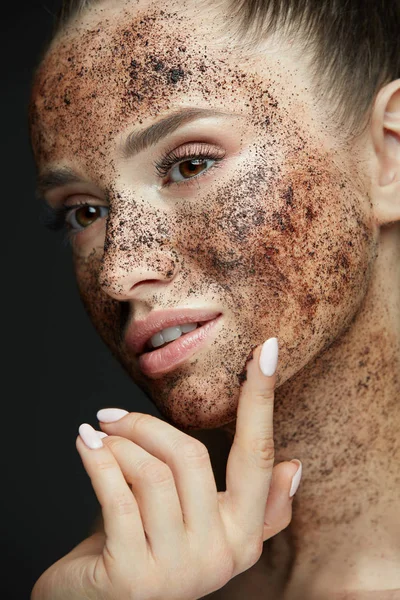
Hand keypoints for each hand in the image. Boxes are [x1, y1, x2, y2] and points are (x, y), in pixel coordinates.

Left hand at [32, 338, 301, 599]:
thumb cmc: (149, 549)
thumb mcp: (203, 525)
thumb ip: (255, 506)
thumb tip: (295, 467)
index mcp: (243, 537)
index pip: (258, 455)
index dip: (260, 399)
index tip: (264, 351)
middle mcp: (219, 557)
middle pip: (192, 457)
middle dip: (146, 425)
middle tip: (111, 414)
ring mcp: (178, 572)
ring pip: (153, 473)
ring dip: (118, 444)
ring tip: (96, 438)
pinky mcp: (133, 577)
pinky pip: (118, 496)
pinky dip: (97, 460)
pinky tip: (85, 442)